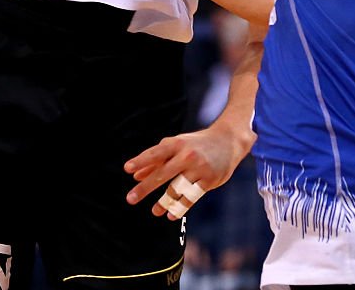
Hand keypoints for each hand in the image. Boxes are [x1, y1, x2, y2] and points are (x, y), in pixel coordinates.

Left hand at [124, 120, 251, 219]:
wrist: (228, 140)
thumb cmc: (196, 144)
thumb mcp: (177, 146)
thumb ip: (157, 160)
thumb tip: (135, 175)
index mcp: (177, 143)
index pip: (155, 153)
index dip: (141, 160)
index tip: (127, 169)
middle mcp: (187, 155)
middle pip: (162, 173)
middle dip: (145, 188)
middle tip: (130, 199)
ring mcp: (199, 168)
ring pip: (177, 189)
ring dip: (163, 202)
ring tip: (155, 211)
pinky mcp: (209, 180)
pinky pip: (192, 197)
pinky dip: (180, 207)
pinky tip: (171, 214)